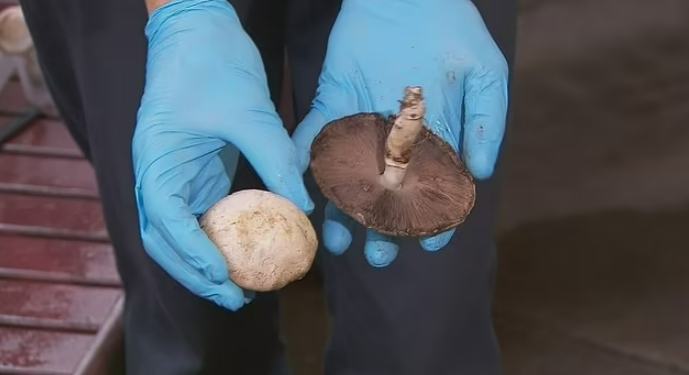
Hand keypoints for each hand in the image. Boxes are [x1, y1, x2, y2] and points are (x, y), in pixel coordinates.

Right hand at [133, 0, 312, 310]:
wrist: (200, 31)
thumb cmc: (213, 63)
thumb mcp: (248, 112)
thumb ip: (274, 159)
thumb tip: (302, 208)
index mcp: (156, 158)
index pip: (164, 219)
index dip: (191, 254)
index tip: (224, 277)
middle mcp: (158, 172)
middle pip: (164, 239)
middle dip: (195, 273)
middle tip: (236, 297)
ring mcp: (177, 174)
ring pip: (182, 233)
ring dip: (206, 262)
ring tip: (242, 286)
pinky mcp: (198, 171)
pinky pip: (205, 214)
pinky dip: (221, 238)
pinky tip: (249, 251)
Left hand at [292, 0, 508, 266]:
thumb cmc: (453, 30)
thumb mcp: (485, 72)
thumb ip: (487, 121)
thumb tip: (481, 172)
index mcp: (434, 140)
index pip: (433, 191)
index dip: (433, 220)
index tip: (429, 245)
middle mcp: (395, 142)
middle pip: (387, 196)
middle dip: (382, 229)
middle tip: (378, 257)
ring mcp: (362, 127)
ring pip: (349, 179)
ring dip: (341, 211)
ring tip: (337, 241)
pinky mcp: (332, 105)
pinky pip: (315, 138)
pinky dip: (304, 163)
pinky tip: (302, 191)